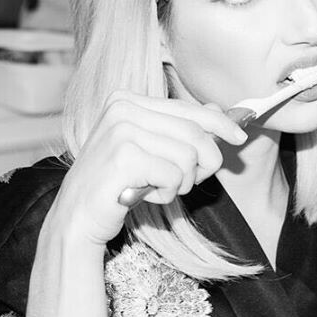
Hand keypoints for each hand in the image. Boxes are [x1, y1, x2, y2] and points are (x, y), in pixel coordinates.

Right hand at [43, 90, 248, 247]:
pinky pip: (174, 175)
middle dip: (204, 163)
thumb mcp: (149, 149)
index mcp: (127, 99)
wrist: (76, 217)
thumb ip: (178, 127)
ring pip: (188, 156)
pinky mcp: (124, 157)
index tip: (240, 136)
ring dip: (181, 182)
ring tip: (156, 187)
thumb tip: (217, 109)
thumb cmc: (116, 184)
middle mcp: (122, 108)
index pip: (188, 109)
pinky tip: (145, 195)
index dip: (221, 123)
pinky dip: (167, 192)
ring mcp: (121, 130)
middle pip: (195, 132)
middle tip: (187, 181)